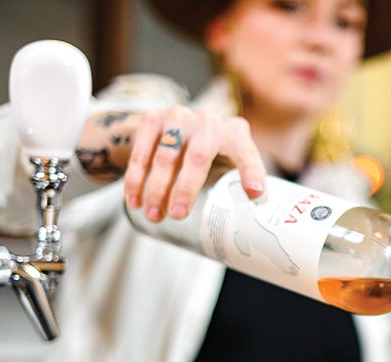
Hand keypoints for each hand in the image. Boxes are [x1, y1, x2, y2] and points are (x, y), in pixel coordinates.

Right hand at [123, 106, 266, 221]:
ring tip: (154, 215)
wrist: (176, 124)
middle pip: (198, 157)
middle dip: (186, 189)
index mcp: (234, 133)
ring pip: (166, 157)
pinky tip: (135, 200)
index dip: (252, 173)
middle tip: (178, 215)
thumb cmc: (210, 151)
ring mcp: (179, 117)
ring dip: (157, 189)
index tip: (255, 194)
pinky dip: (136, 179)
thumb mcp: (230, 160)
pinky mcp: (152, 118)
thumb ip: (238, 181)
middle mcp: (208, 121)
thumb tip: (252, 210)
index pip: (246, 154)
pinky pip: (141, 153)